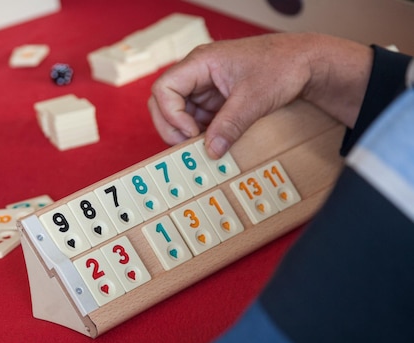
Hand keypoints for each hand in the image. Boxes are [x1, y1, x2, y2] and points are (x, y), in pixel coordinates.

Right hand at [148, 33, 371, 158]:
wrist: (305, 62)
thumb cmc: (281, 66)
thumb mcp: (253, 99)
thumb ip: (229, 125)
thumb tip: (211, 151)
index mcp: (200, 62)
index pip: (164, 89)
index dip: (171, 114)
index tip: (192, 133)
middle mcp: (197, 73)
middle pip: (164, 102)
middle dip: (172, 126)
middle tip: (189, 146)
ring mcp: (205, 86)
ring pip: (178, 113)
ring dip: (187, 132)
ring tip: (206, 146)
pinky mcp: (215, 99)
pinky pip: (197, 118)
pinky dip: (201, 133)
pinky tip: (215, 141)